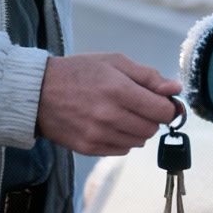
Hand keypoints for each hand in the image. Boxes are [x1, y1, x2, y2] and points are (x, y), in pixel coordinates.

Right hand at [36, 52, 182, 156]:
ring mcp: (98, 135)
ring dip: (137, 129)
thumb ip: (148, 76)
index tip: (161, 102)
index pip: (163, 111)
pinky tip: (109, 124)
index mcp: (119, 90)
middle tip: (138, 105)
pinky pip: (122, 150)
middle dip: (152, 117)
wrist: (37, 92)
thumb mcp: (113, 61)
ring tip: (121, 113)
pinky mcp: (89, 148)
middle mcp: (110, 115)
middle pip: (152, 128)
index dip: (168, 106)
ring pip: (139, 141)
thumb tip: (176, 89)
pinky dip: (122, 139)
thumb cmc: (78, 72)